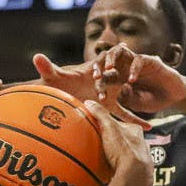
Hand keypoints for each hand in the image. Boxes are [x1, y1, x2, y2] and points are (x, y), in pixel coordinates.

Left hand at [34, 54, 149, 127]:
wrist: (58, 103)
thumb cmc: (55, 87)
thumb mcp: (52, 78)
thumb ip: (47, 68)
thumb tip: (36, 57)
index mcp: (92, 71)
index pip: (105, 62)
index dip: (110, 61)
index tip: (116, 59)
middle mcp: (104, 80)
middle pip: (119, 79)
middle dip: (126, 78)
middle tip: (132, 79)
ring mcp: (108, 95)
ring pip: (126, 97)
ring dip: (135, 99)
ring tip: (149, 94)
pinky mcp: (109, 108)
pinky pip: (125, 114)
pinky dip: (136, 120)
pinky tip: (149, 128)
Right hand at [82, 100, 152, 185]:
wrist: (134, 175)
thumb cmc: (124, 150)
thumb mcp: (109, 127)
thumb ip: (100, 114)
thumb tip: (90, 102)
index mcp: (136, 131)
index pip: (124, 124)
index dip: (113, 125)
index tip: (104, 128)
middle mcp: (142, 145)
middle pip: (127, 140)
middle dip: (117, 142)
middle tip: (105, 145)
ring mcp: (142, 160)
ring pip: (130, 155)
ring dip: (120, 157)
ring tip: (108, 160)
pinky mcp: (138, 174)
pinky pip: (128, 170)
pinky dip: (121, 170)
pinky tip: (112, 172)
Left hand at [91, 44, 185, 114]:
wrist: (175, 97)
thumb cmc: (154, 100)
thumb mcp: (137, 103)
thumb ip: (127, 98)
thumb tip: (118, 90)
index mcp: (120, 77)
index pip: (105, 76)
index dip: (99, 84)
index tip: (98, 96)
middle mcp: (126, 67)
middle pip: (108, 59)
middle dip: (99, 65)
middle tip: (96, 77)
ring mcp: (137, 62)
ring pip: (120, 51)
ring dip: (112, 58)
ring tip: (109, 69)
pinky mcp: (150, 61)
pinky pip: (138, 60)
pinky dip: (133, 69)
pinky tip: (132, 80)